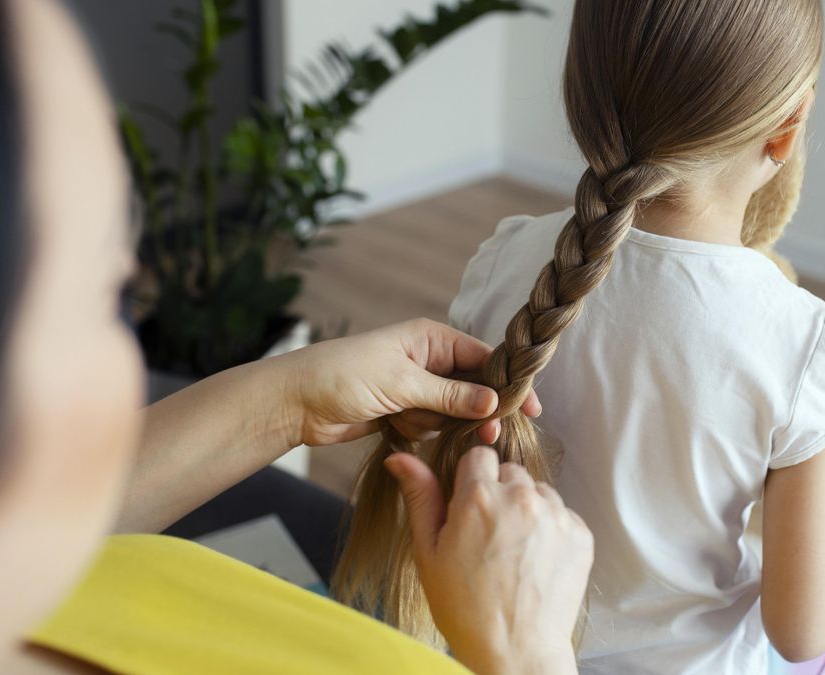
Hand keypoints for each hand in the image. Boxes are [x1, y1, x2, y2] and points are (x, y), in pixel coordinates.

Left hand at [279, 319, 540, 446]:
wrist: (295, 402)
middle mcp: (428, 359)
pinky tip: (392, 427)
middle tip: (486, 435)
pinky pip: (430, 426)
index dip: (508, 382)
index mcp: (431, 338)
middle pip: (473, 388)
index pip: (484, 358)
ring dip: (436, 423)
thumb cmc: (344, 376)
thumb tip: (494, 402)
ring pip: (452, 412)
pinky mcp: (403, 411)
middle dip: (474, 411)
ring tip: (405, 420)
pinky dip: (418, 432)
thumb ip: (450, 395)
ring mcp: (416, 387)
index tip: (529, 408)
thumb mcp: (402, 384)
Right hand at [387, 447, 592, 674]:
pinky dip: (551, 530)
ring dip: (527, 510)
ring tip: (515, 552)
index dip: (471, 481)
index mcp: (478, 497)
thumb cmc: (465, 608)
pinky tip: (536, 561)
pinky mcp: (581, 533)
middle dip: (500, 494)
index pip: (479, 456)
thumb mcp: (429, 552)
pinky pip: (562, 514)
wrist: (516, 652)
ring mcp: (556, 515)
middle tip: (490, 536)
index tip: (469, 508)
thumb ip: (420, 497)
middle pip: (510, 472)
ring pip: (538, 492)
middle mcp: (521, 497)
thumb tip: (399, 457)